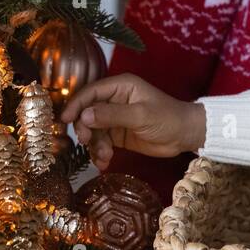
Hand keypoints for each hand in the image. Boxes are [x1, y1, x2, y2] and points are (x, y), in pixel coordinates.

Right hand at [59, 74, 205, 170]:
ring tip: (104, 156)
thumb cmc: (167, 118)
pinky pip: (101, 142)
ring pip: (92, 130)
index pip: (90, 92)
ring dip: (94, 145)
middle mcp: (114, 100)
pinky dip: (100, 153)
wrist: (185, 136)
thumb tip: (84, 116)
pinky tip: (105, 162)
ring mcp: (115, 118)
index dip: (76, 105)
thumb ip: (112, 115)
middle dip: (85, 129)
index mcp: (120, 86)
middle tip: (88, 142)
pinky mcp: (117, 134)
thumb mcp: (140, 115)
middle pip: (87, 112)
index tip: (64, 120)